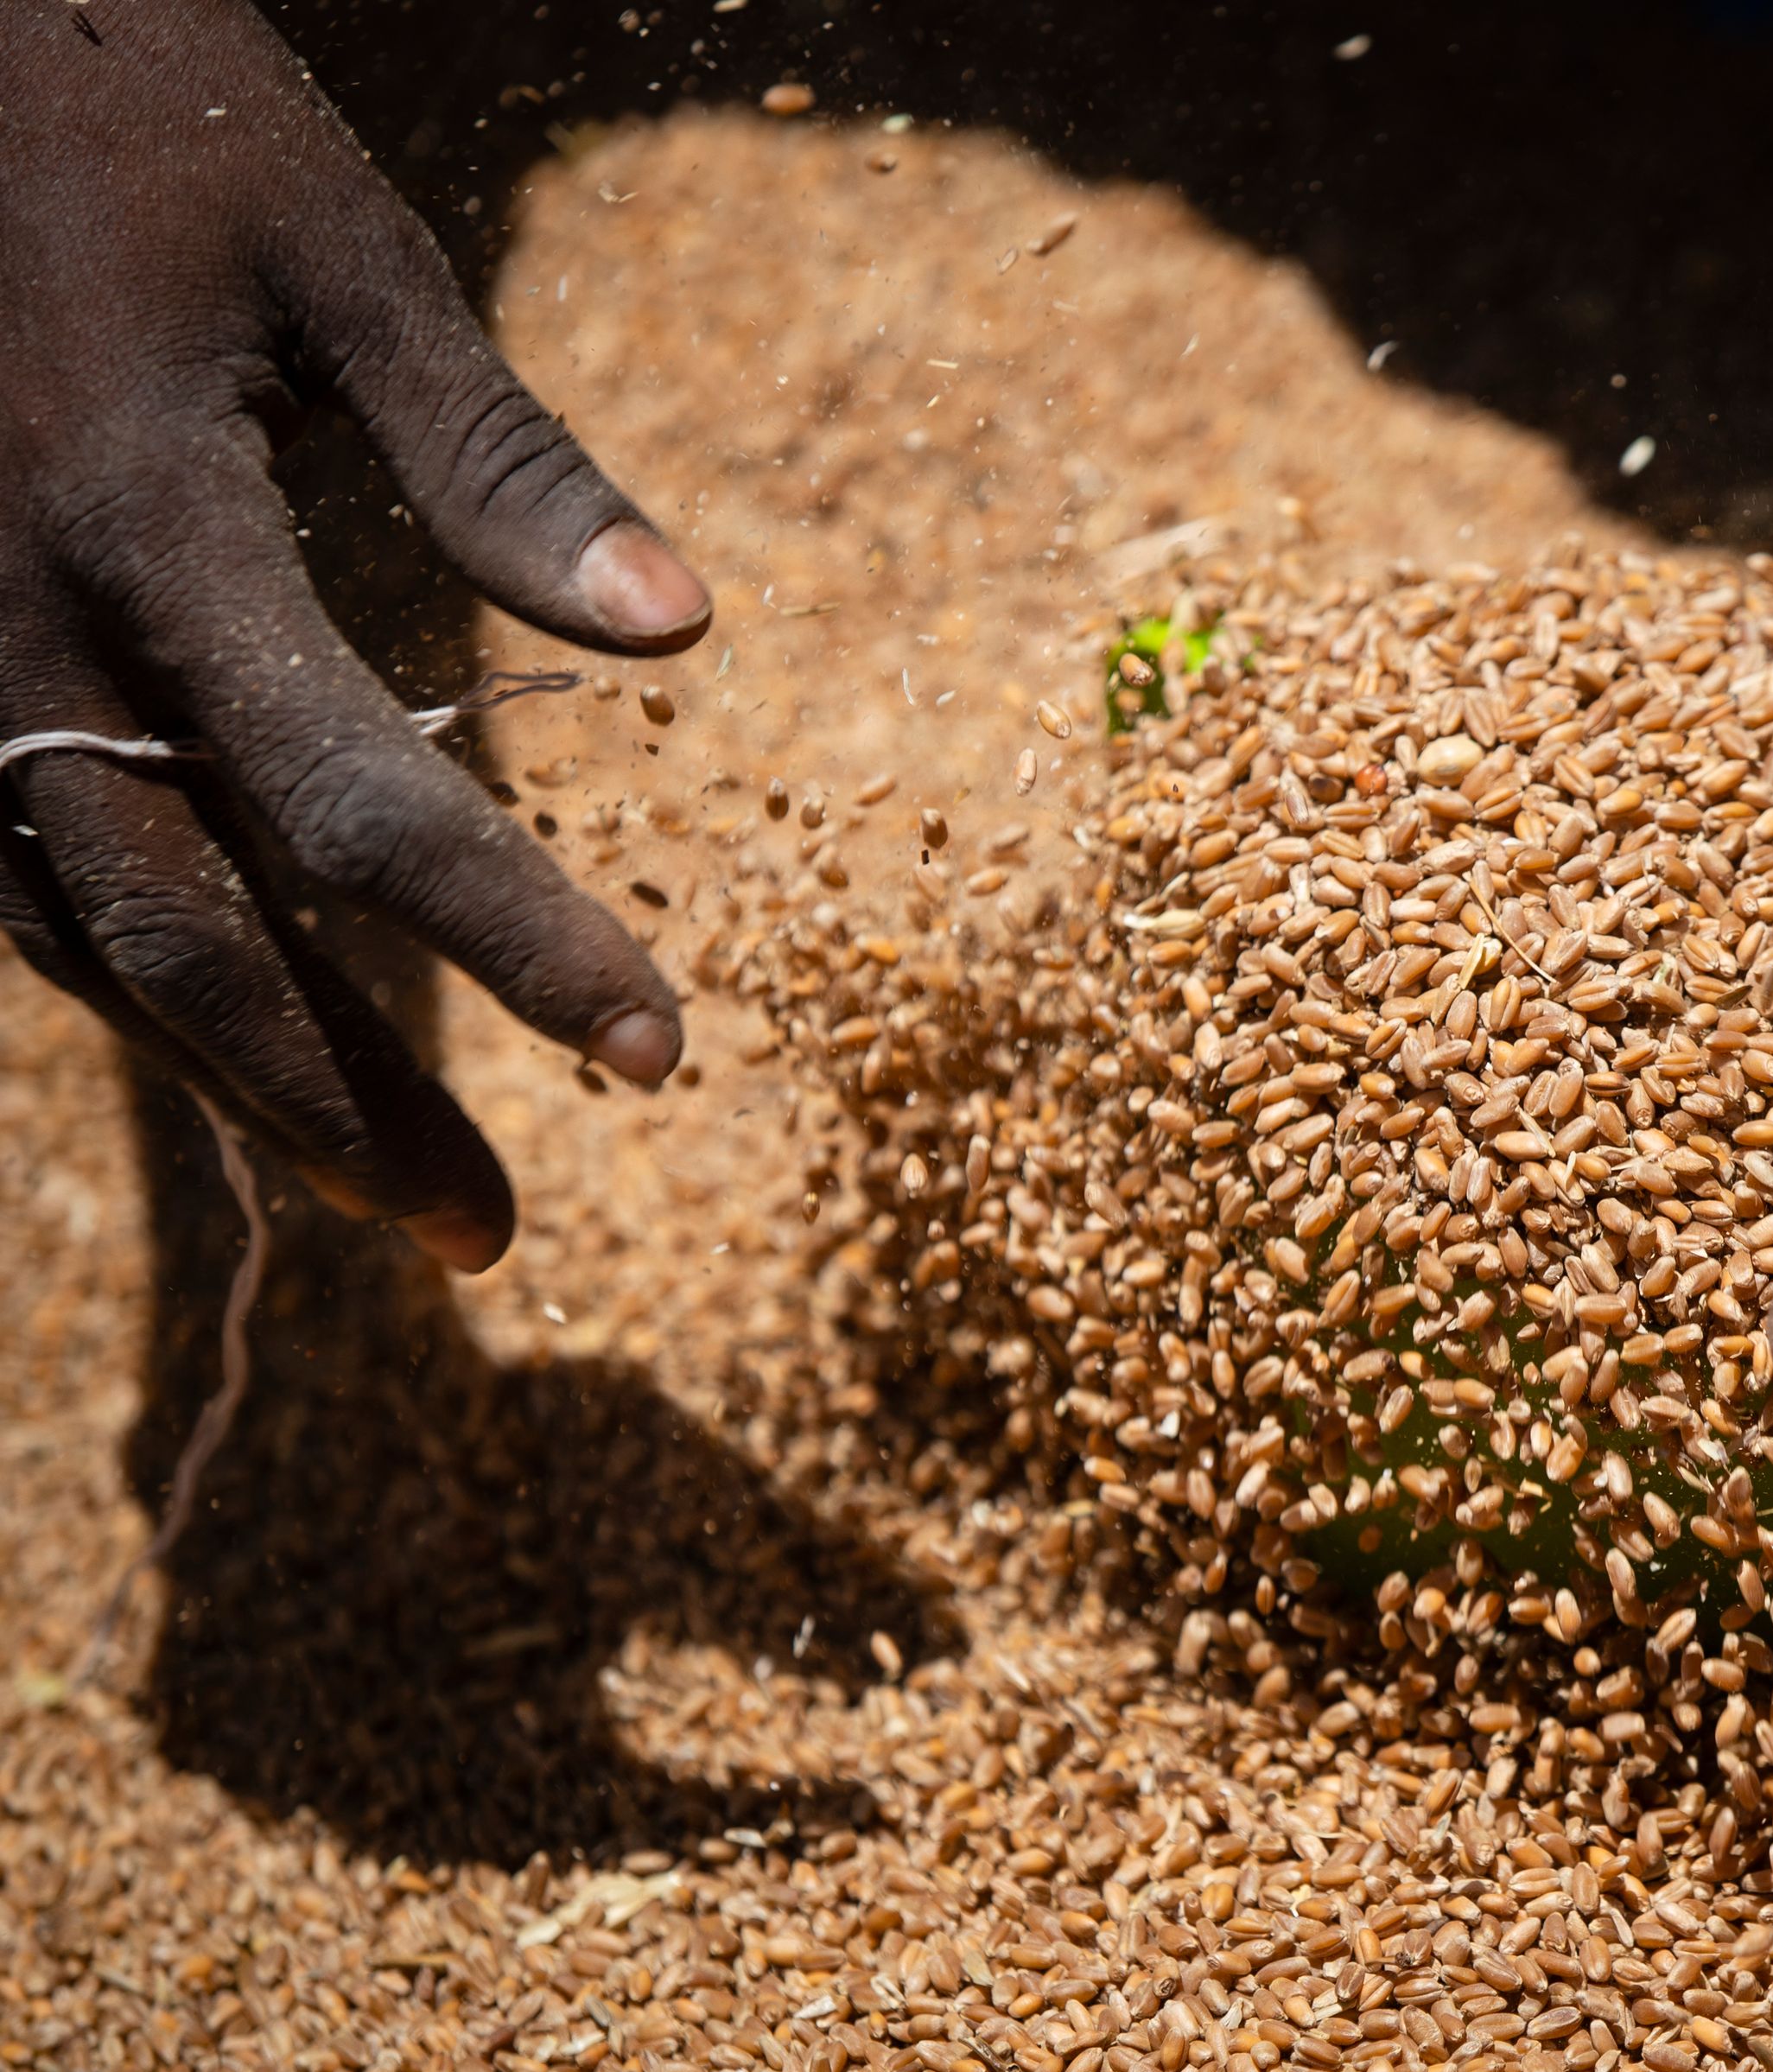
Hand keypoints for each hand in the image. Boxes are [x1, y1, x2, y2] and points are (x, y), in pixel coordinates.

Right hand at [0, 0, 710, 1268]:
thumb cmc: (130, 110)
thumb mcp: (337, 252)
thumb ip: (500, 455)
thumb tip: (681, 629)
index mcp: (151, 530)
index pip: (370, 807)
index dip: (523, 945)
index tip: (659, 1057)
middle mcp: (11, 635)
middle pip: (189, 942)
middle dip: (340, 1105)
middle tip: (487, 1233)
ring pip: (75, 935)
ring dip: (232, 1075)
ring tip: (386, 1186)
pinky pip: (6, 861)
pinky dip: (125, 966)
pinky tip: (232, 1034)